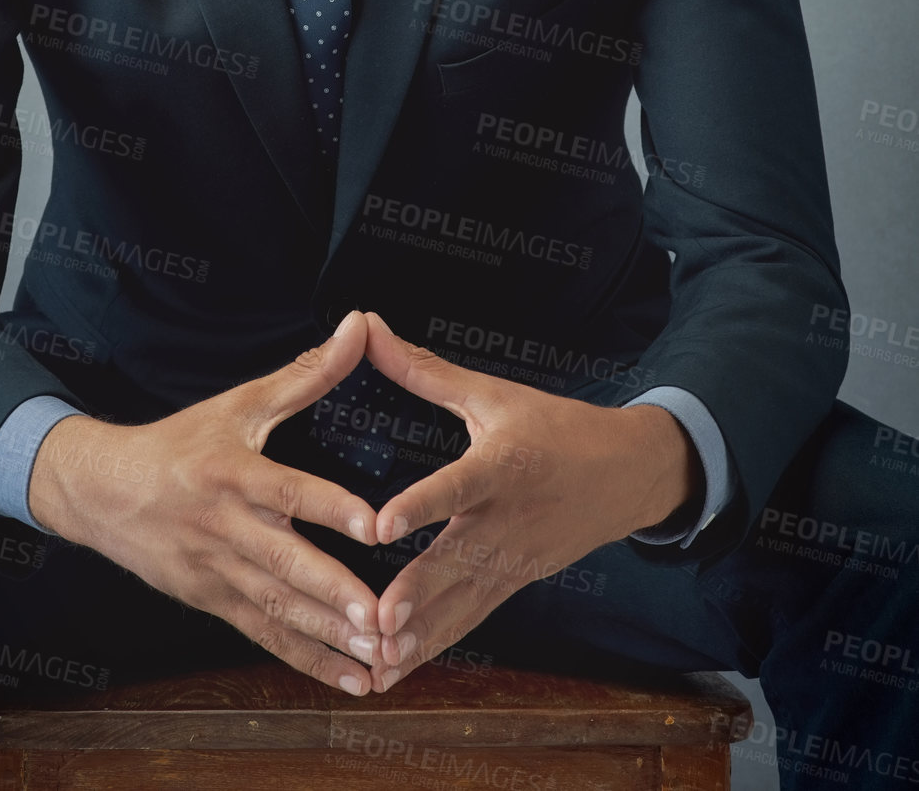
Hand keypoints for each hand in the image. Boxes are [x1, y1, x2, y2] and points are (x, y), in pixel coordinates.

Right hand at [28, 309, 383, 692]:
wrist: (103, 492)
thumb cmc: (182, 441)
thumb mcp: (241, 402)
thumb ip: (308, 372)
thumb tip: (361, 324)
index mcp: (232, 472)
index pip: (287, 490)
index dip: (330, 507)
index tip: (376, 525)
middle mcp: (224, 526)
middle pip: (284, 563)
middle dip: (334, 593)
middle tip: (382, 617)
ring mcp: (216, 571)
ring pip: (278, 609)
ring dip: (329, 636)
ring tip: (380, 657)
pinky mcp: (213, 602)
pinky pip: (264, 636)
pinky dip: (307, 660)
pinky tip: (350, 680)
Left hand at [358, 310, 698, 692]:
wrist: (628, 474)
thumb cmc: (554, 426)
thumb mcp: (493, 393)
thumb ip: (424, 369)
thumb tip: (367, 325)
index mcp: (503, 465)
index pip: (457, 486)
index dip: (420, 505)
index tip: (381, 526)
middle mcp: (508, 519)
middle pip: (458, 560)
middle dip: (418, 594)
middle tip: (376, 621)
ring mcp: (515, 558)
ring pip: (463, 603)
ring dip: (422, 635)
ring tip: (376, 662)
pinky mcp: (516, 582)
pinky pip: (472, 618)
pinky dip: (437, 644)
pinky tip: (398, 669)